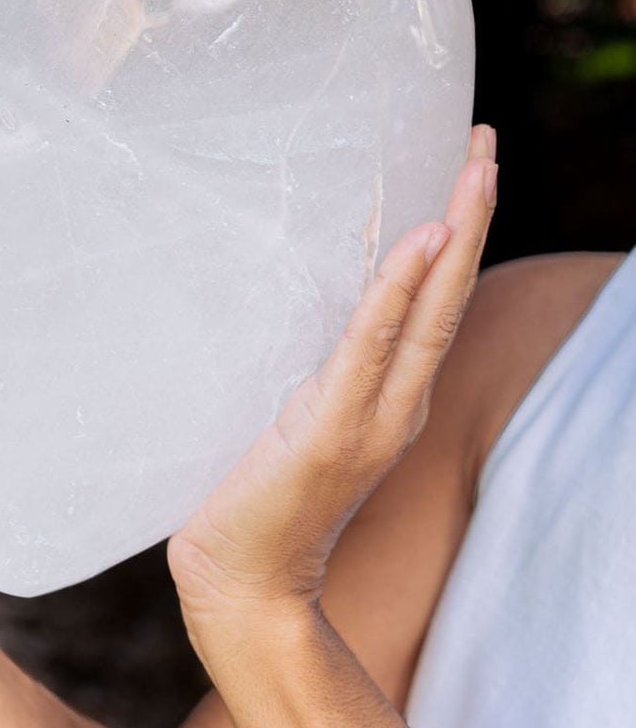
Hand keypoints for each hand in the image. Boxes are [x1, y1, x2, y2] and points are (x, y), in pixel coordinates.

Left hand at [167, 126, 497, 647]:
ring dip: (454, 236)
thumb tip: (296, 312)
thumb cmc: (256, 501)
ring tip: (474, 171)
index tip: (470, 167)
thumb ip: (316, 373)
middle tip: (486, 142)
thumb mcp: (294, 415)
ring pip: (428, 311)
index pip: (434, 302)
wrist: (241, 585)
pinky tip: (423, 243)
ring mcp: (372, 417)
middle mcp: (396, 403)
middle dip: (472, 214)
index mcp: (390, 397)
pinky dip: (399, 291)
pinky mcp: (332, 428)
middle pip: (448, 294)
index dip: (458, 235)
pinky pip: (370, 345)